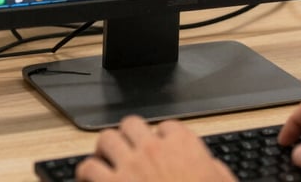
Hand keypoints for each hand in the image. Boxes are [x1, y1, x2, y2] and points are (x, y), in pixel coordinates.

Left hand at [76, 116, 235, 181]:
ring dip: (106, 148)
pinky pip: (88, 167)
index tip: (160, 147)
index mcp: (183, 145)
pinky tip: (90, 180)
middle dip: (129, 136)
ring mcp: (130, 164)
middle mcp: (154, 148)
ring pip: (107, 138)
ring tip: (106, 159)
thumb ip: (214, 170)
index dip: (162, 137)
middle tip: (128, 148)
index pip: (167, 126)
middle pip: (132, 124)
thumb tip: (211, 166)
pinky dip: (87, 172)